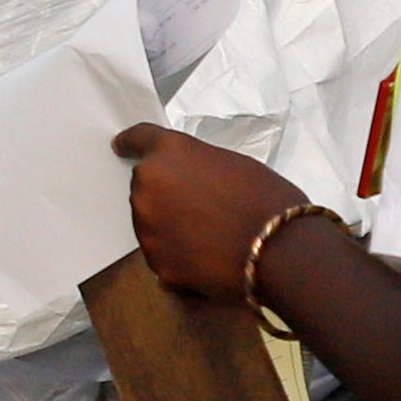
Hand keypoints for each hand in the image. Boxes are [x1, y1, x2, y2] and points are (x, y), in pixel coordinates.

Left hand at [116, 123, 316, 304]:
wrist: (280, 250)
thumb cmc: (269, 199)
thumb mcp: (233, 165)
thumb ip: (199, 168)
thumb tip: (192, 182)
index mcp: (168, 153)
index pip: (139, 139)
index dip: (131, 144)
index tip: (120, 147)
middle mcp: (147, 186)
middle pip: (146, 187)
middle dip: (164, 194)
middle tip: (198, 208)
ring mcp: (146, 226)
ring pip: (150, 222)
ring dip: (168, 225)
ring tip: (208, 236)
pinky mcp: (155, 261)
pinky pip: (162, 253)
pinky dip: (178, 254)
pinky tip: (207, 258)